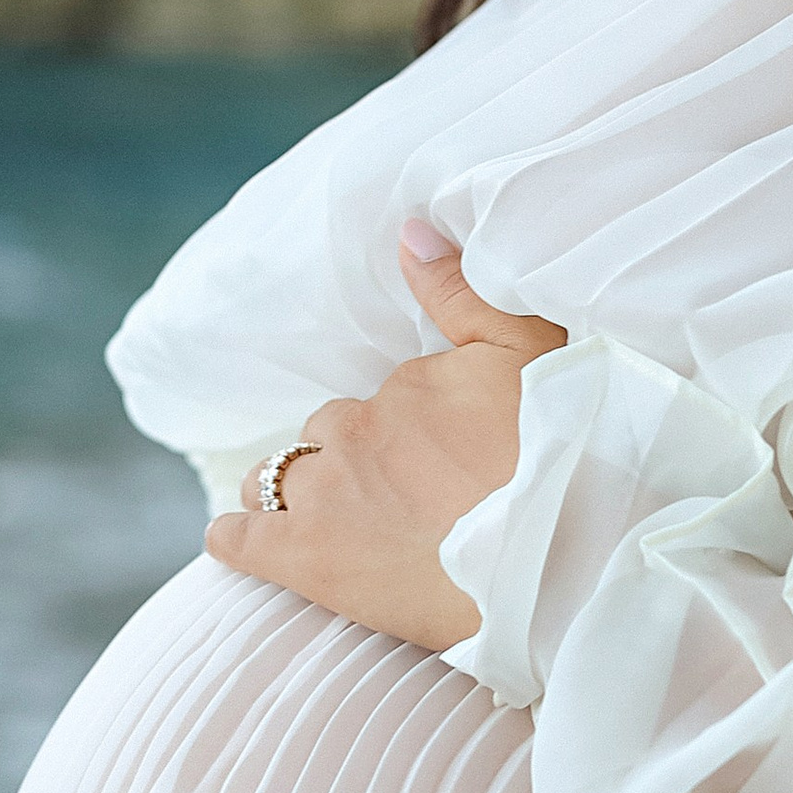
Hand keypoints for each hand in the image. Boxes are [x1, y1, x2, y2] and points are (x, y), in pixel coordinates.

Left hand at [202, 225, 565, 652]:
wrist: (559, 553)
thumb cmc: (560, 452)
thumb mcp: (528, 352)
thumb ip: (460, 293)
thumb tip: (408, 232)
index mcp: (402, 390)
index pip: (370, 405)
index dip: (393, 432)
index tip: (423, 458)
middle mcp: (354, 437)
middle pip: (321, 441)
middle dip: (340, 460)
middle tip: (383, 496)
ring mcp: (325, 500)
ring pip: (273, 482)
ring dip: (287, 492)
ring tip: (316, 519)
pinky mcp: (309, 560)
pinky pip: (242, 539)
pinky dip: (235, 537)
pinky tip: (233, 539)